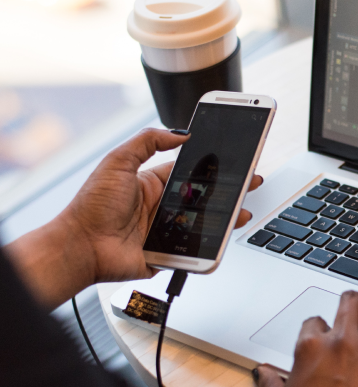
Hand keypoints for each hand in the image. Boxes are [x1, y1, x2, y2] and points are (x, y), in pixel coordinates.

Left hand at [6, 128, 262, 308]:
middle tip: (250, 182)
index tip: (232, 159)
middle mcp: (162, 206)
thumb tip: (179, 133)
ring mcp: (167, 231)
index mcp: (153, 183)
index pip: (190, 172)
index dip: (212, 166)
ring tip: (242, 210)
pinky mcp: (168, 253)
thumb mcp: (117, 161)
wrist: (80, 247)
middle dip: (228, 190)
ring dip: (226, 217)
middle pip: (204, 197)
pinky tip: (224, 236)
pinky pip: (194, 249)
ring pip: (205, 223)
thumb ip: (147, 141)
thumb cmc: (91, 206)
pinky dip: (211, 245)